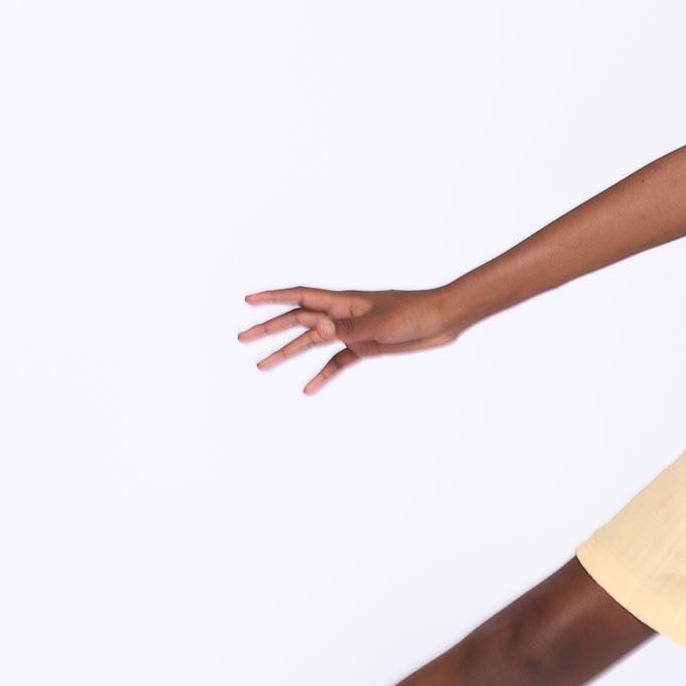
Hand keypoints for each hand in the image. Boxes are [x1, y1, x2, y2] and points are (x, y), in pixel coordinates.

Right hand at [237, 285, 461, 393]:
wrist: (444, 320)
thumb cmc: (415, 313)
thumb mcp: (381, 323)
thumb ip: (348, 329)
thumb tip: (317, 331)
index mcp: (343, 302)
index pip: (299, 297)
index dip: (272, 298)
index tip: (246, 301)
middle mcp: (342, 315)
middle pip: (298, 321)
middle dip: (269, 329)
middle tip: (241, 339)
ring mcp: (352, 332)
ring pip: (312, 343)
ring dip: (288, 353)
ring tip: (262, 365)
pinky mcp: (365, 347)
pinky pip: (337, 362)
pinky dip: (322, 374)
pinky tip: (308, 389)